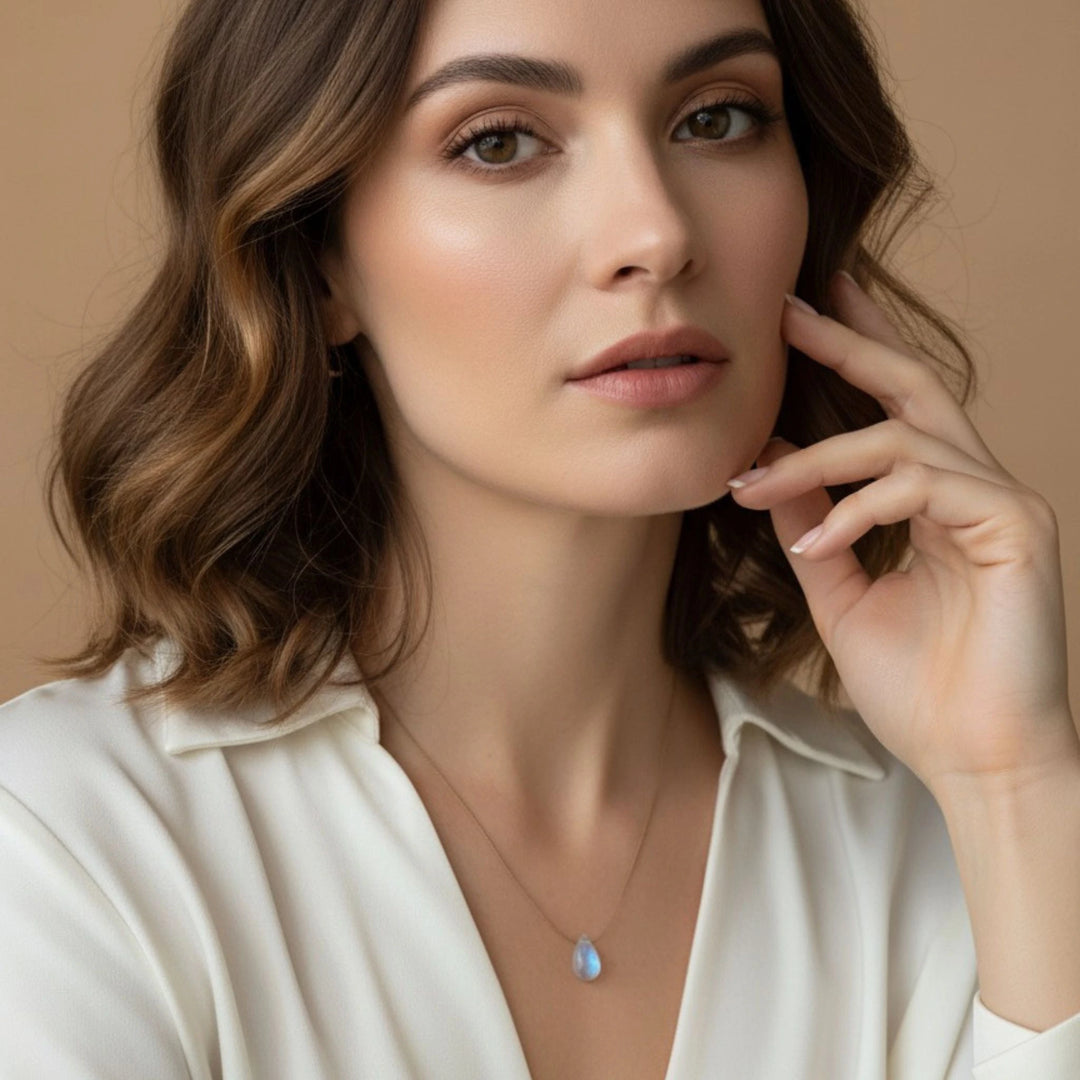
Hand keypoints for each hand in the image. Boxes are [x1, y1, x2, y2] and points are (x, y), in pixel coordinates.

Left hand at [726, 271, 1079, 799]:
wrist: (975, 760)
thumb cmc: (918, 687)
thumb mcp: (841, 593)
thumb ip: (813, 526)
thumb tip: (773, 463)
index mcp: (937, 501)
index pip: (895, 411)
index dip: (854, 354)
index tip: (802, 314)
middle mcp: (974, 489)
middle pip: (913, 388)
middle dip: (850, 343)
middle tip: (789, 308)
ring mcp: (1002, 503)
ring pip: (902, 439)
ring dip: (817, 459)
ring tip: (756, 487)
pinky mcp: (1018, 527)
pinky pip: (924, 486)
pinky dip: (859, 509)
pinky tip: (819, 542)